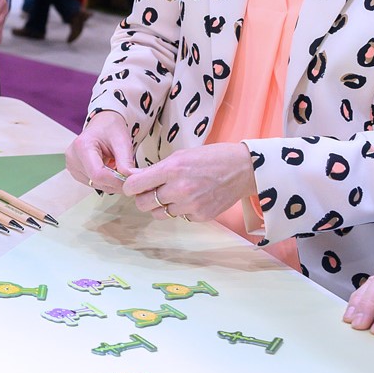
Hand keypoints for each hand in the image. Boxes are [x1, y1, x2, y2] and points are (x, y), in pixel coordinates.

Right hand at [67, 111, 135, 193]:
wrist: (102, 124)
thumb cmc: (110, 128)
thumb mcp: (122, 141)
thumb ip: (126, 162)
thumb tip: (131, 181)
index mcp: (82, 146)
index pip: (98, 174)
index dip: (116, 181)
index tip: (130, 181)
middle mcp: (73, 157)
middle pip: (96, 181)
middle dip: (116, 182)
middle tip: (129, 175)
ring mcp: (72, 166)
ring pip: (96, 185)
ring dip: (111, 182)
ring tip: (118, 167)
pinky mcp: (75, 172)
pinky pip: (93, 183)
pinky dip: (105, 181)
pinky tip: (110, 169)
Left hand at [121, 142, 253, 222]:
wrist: (243, 168)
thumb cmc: (212, 157)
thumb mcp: (182, 155)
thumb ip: (158, 168)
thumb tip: (134, 177)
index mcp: (172, 169)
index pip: (135, 185)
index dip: (130, 186)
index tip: (132, 186)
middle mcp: (179, 189)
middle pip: (143, 204)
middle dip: (143, 198)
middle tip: (151, 191)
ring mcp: (190, 205)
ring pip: (159, 214)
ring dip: (161, 206)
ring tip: (174, 194)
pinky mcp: (200, 216)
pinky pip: (179, 217)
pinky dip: (181, 210)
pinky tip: (193, 198)